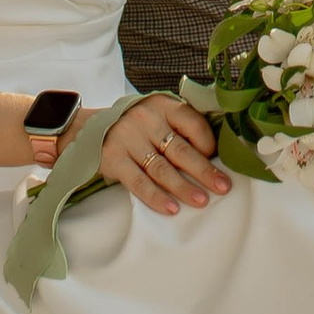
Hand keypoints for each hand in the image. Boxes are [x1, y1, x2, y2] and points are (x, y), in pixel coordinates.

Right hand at [100, 94, 229, 217]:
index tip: (218, 161)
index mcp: (163, 105)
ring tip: (201, 200)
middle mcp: (146, 119)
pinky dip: (156, 197)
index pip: (193, 123)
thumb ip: (181, 128)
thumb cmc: (138, 126)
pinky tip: (171, 208)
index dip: (208, 144)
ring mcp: (128, 139)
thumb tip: (214, 156)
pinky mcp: (114, 159)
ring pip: (161, 168)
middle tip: (223, 187)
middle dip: (204, 171)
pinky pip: (139, 182)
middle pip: (180, 149)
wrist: (91, 128)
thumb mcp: (159, 116)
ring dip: (183, 187)